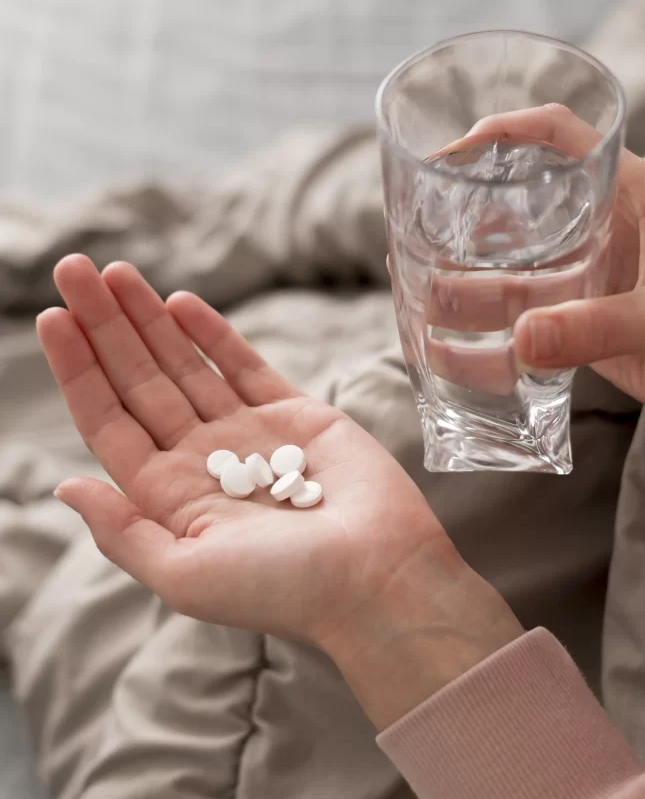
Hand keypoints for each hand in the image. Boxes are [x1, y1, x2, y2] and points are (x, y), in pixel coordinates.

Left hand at [38, 255, 521, 728]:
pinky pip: (244, 365)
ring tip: (115, 272)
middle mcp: (202, 460)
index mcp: (169, 498)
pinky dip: (213, 333)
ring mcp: (249, 433)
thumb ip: (122, 532)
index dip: (79, 368)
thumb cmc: (284, 588)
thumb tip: (64, 486)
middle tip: (75, 268)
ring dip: (150, 318)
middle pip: (140, 380)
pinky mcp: (297, 413)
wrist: (379, 575)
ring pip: (187, 363)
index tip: (53, 317)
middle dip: (106, 325)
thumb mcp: (185, 576)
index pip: (109, 420)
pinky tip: (180, 302)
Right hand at [429, 106, 644, 493]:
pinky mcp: (585, 327)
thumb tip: (521, 340)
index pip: (566, 138)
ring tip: (416, 289)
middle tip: (412, 226)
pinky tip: (448, 346)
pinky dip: (487, 335)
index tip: (455, 148)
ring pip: (514, 271)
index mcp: (636, 197)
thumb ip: (598, 327)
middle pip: (522, 206)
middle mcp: (605, 231)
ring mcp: (592, 281)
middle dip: (466, 217)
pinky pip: (525, 324)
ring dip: (466, 281)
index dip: (509, 131)